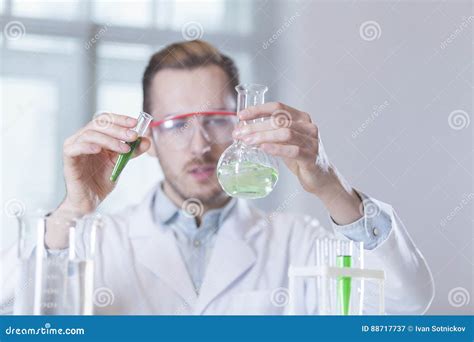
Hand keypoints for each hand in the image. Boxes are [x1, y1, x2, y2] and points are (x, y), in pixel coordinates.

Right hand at [46, 113, 150, 248]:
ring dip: (110, 139)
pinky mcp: (68, 159)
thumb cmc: (101, 180)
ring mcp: (74, 147)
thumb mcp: (120, 163)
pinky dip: (87, 146)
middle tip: (133, 136)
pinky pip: (74, 148)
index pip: (106, 120)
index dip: (120, 119)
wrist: (90, 200)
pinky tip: (99, 150)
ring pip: (89, 134)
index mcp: (96, 137)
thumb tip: (147, 140)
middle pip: (99, 124)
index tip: (135, 123)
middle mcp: (83, 138)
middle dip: (118, 129)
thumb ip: (132, 151)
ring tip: (124, 149)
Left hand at [232, 102, 361, 224]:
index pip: (278, 107)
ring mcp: (312, 141)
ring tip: (247, 141)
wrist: (320, 177)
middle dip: (255, 126)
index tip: (241, 116)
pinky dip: (276, 148)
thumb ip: (269, 133)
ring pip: (285, 133)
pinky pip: (293, 150)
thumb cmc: (300, 157)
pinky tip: (264, 149)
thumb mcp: (284, 141)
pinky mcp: (312, 157)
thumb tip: (243, 129)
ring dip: (263, 136)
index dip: (258, 109)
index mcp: (301, 118)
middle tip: (239, 133)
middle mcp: (308, 126)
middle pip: (279, 120)